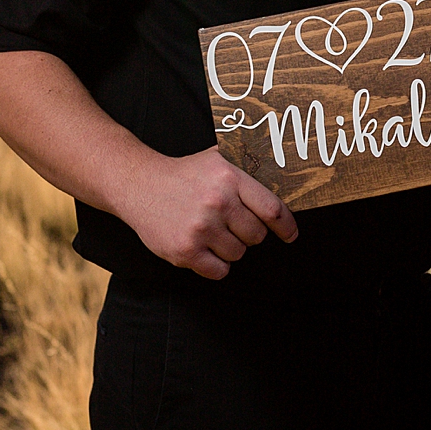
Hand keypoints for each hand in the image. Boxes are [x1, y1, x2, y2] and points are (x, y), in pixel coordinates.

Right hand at [114, 147, 298, 279]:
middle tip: (231, 224)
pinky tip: (204, 248)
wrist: (139, 185)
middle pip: (256, 236)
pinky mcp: (185, 251)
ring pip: (238, 254)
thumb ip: (247, 165)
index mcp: (229, 178)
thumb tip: (285, 168)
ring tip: (211, 231)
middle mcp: (217, 202)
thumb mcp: (217, 158)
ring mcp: (200, 228)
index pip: (272, 209)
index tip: (291, 234)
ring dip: (230, 247)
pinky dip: (216, 265)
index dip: (286, 226)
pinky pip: (219, 271)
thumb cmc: (184, 174)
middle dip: (249, 234)